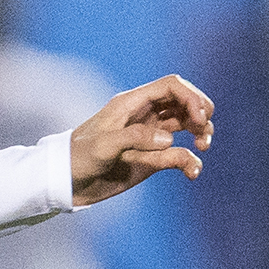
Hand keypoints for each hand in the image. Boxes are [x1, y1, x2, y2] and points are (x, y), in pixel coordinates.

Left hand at [69, 75, 213, 205]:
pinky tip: (192, 172)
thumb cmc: (78, 158)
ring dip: (201, 132)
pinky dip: (190, 160)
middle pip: (184, 101)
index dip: (191, 96)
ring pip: (186, 125)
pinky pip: (179, 154)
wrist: (66, 183)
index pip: (171, 86)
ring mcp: (150, 136)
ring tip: (202, 146)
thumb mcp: (102, 146)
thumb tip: (168, 139)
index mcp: (132, 103)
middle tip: (202, 132)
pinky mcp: (151, 158)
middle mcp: (144, 115)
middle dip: (200, 112)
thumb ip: (135, 138)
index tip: (199, 117)